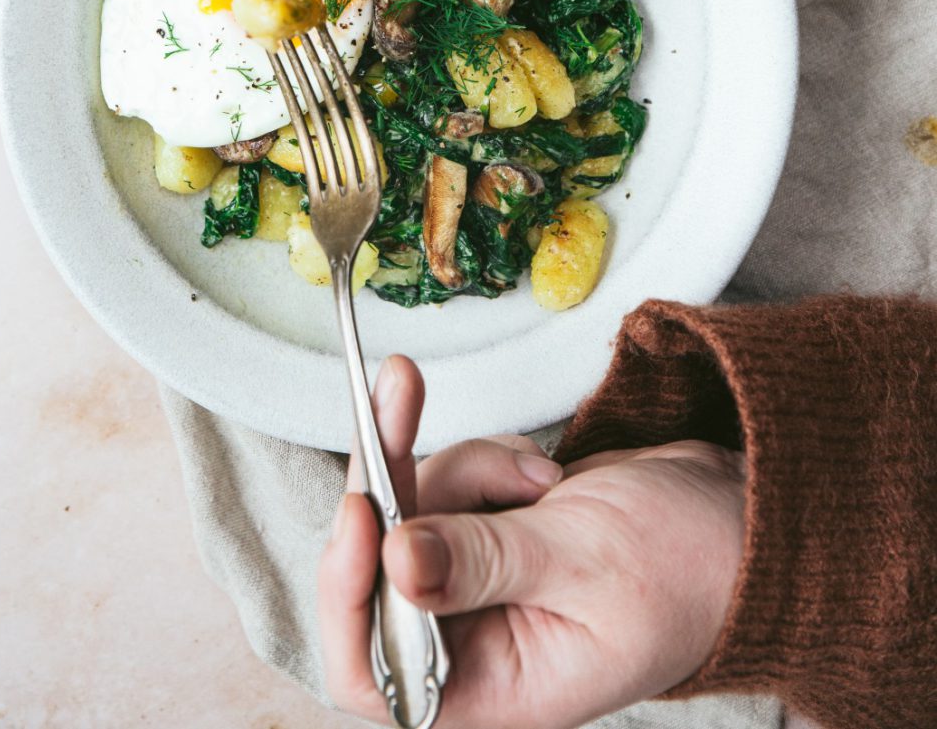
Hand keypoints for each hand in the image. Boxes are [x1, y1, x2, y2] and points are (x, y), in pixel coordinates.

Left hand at [319, 356, 745, 728]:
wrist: (737, 520)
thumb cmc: (685, 566)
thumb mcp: (584, 560)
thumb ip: (486, 560)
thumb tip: (397, 560)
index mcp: (491, 692)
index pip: (372, 672)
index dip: (347, 596)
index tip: (362, 510)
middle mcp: (469, 648)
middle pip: (373, 568)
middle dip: (391, 482)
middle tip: (401, 392)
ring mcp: (473, 586)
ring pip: (410, 508)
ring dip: (467, 470)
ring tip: (541, 477)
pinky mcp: (483, 532)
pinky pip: (444, 483)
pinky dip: (486, 461)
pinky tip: (543, 472)